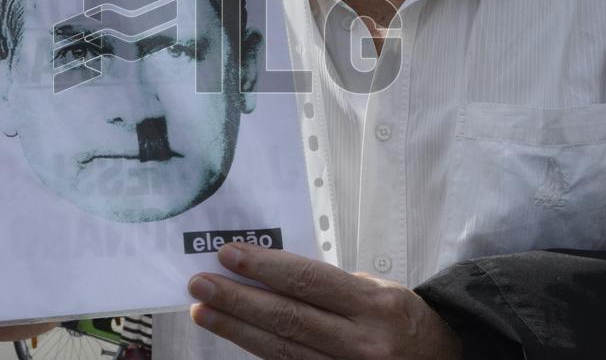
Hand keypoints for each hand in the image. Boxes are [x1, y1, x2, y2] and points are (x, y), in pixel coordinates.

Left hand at [188, 243, 461, 359]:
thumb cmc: (404, 321)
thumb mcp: (381, 291)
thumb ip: (333, 287)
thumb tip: (275, 275)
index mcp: (375, 306)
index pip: (308, 282)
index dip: (264, 268)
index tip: (228, 255)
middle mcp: (363, 343)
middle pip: (288, 318)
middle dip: (238, 300)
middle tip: (201, 284)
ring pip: (282, 351)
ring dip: (237, 329)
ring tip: (203, 311)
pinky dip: (260, 354)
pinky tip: (235, 337)